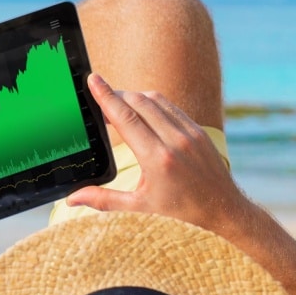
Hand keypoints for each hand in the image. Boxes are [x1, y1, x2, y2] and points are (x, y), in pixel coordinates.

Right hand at [66, 74, 245, 233]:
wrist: (224, 212)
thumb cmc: (182, 215)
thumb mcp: (140, 209)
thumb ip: (104, 200)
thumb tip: (72, 199)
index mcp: (157, 159)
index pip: (126, 117)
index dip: (106, 96)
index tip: (93, 79)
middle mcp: (175, 141)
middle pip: (139, 102)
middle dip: (116, 94)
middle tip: (98, 94)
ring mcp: (190, 133)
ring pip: (156, 100)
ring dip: (134, 97)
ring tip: (117, 103)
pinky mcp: (199, 131)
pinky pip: (172, 108)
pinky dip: (153, 104)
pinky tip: (142, 111)